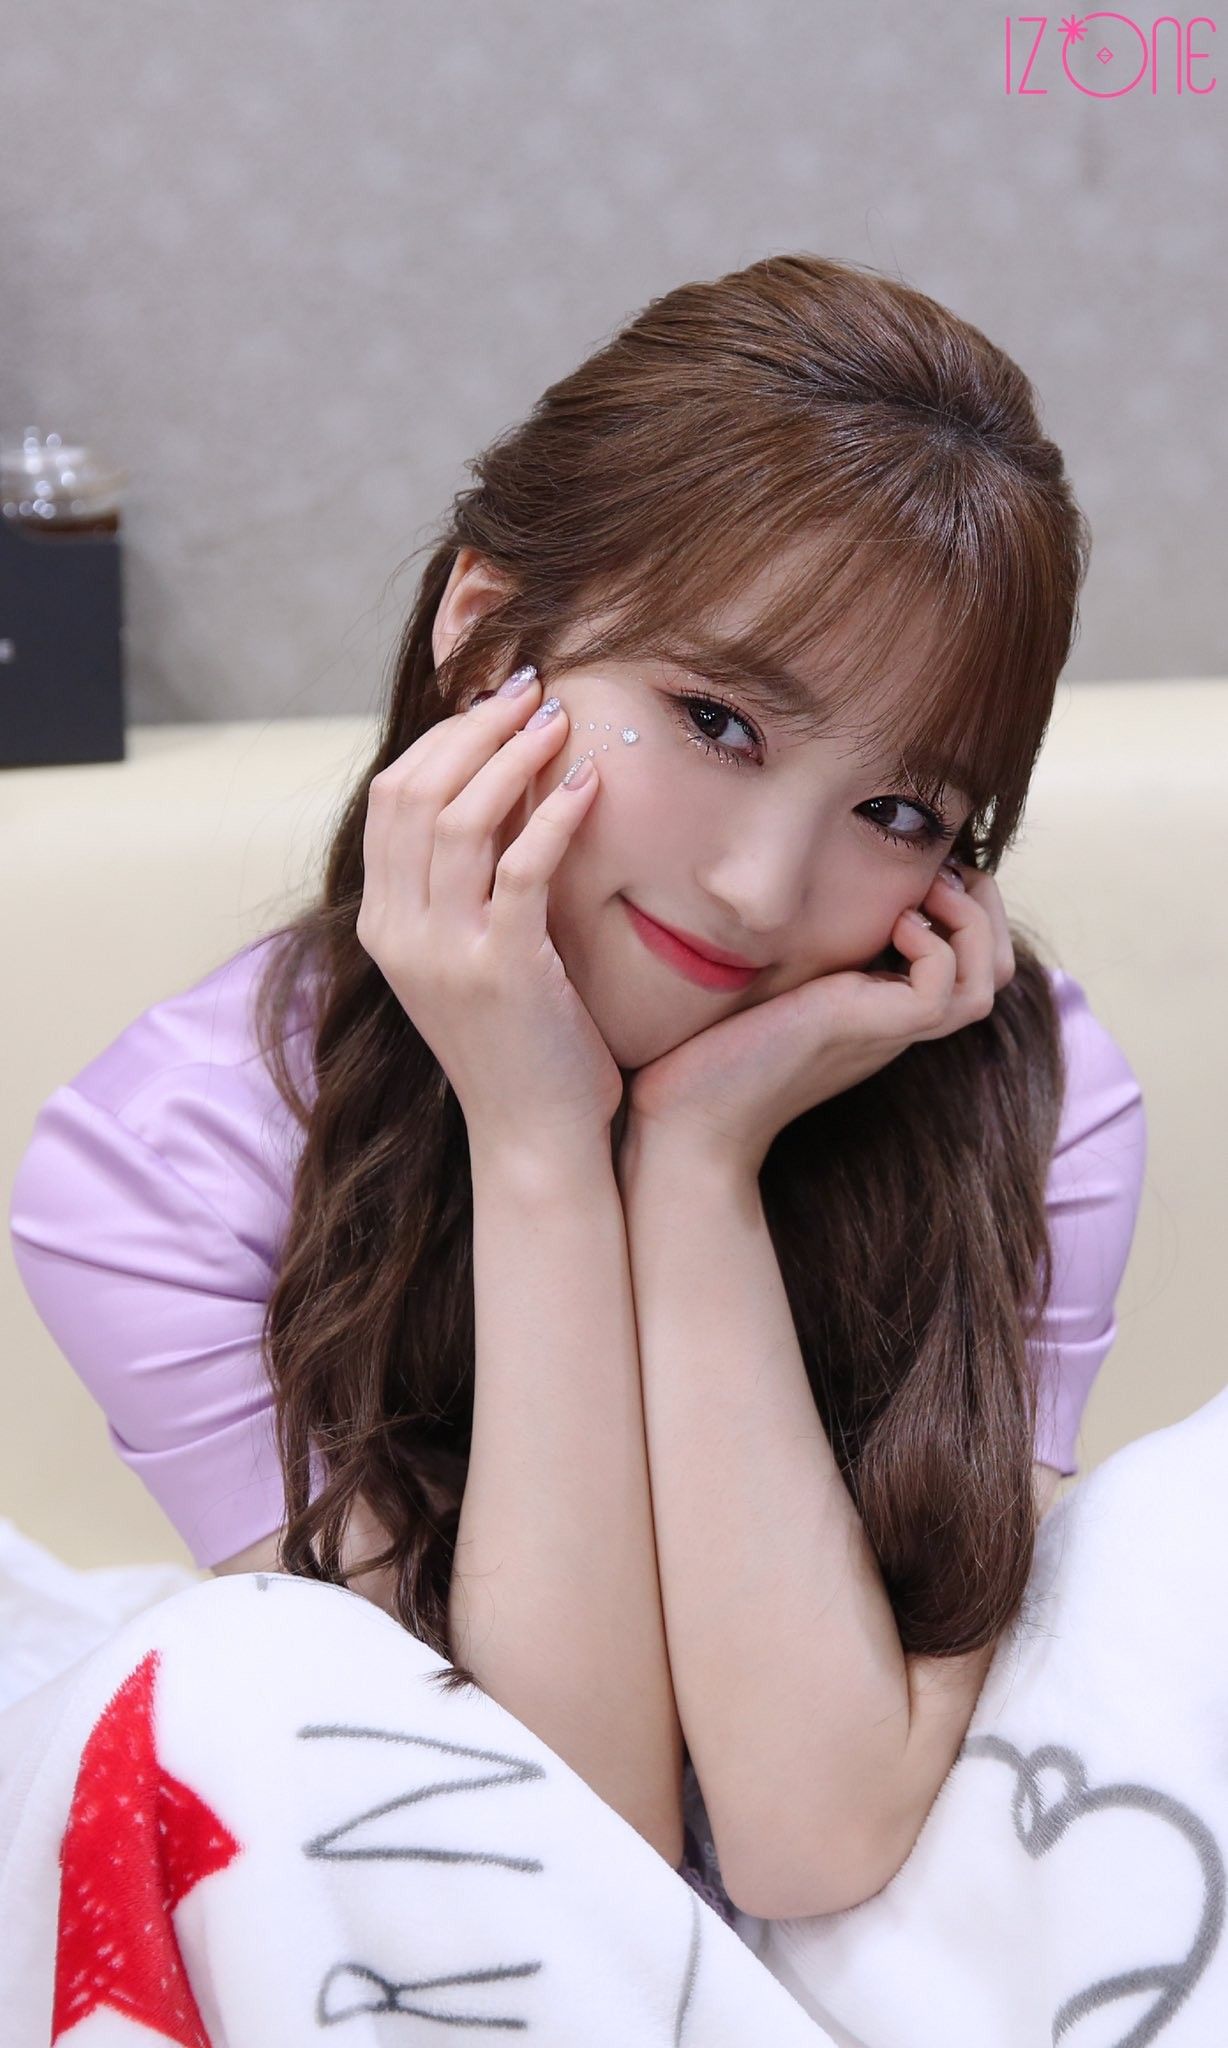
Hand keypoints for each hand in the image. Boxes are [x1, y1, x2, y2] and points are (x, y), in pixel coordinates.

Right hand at [356, 665, 624, 1158]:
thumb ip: (466, 886)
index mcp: (384, 924)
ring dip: (512, 755)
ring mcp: (443, 952)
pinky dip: (554, 815)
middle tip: (529, 689)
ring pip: (459, 817)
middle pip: (414, 791)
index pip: (390, 797)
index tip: (495, 701)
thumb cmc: (522, 1045)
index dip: (442, 737)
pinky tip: (589, 785)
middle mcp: (399, 933)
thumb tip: (501, 790)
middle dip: (473, 727)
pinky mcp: (501, 970)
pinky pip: (520, 867)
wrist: (534, 1140)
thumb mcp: (472, 956)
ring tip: (559, 719)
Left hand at [625, 861, 1016, 1177]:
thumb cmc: (716, 1050)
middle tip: (939, 874)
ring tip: (926, 893)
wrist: (693, 1116)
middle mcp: (897, 1023)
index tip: (923, 872)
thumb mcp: (773, 981)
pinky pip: (943, 989)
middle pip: (995, 971)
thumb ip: (802, 947)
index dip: (967, 908)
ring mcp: (889, 1031)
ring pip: (985, 983)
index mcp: (883, 1010)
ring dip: (971, 923)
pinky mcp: (872, 1031)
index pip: (970, 962)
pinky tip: (892, 924)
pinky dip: (934, 946)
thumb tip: (797, 882)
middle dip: (986, 907)